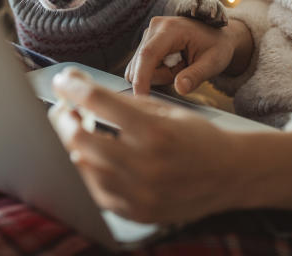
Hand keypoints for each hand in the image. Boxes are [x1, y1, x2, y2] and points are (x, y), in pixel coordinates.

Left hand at [49, 68, 291, 223]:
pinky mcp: (136, 212)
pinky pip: (93, 192)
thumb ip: (121, 100)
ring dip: (69, 145)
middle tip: (64, 107)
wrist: (230, 174)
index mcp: (155, 131)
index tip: (62, 80)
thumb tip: (78, 87)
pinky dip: (84, 171)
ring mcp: (139, 194)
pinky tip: (87, 156)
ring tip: (73, 130)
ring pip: (80, 168)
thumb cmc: (195, 135)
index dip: (73, 87)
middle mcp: (146, 165)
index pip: (99, 102)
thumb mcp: (164, 108)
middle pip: (80, 138)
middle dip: (63, 118)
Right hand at [125, 16, 253, 95]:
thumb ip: (196, 75)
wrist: (215, 35)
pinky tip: (173, 64)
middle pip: (143, 65)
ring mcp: (148, 34)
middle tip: (186, 68)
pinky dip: (157, 72)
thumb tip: (180, 88)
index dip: (141, 77)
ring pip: (141, 68)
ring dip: (160, 75)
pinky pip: (142, 67)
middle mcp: (154, 27)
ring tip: (182, 65)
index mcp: (171, 29)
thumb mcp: (213, 62)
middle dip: (162, 77)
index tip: (140, 97)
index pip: (148, 54)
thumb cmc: (217, 46)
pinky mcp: (145, 41)